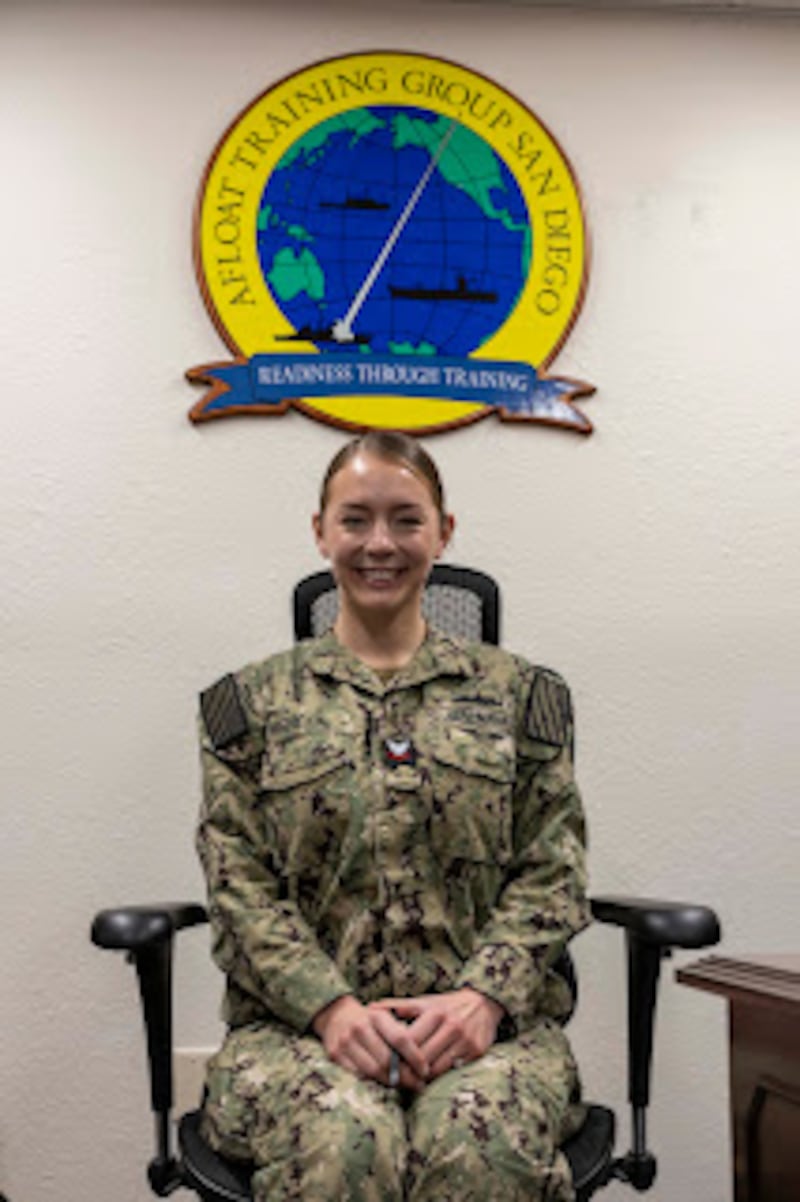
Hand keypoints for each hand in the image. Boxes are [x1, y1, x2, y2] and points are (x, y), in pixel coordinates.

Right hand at [312, 995, 428, 1090]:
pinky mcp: (335, 1055)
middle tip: (418, 1084)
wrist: (336, 1016)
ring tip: (405, 1086)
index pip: (400, 1039)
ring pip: (372, 1071)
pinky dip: (373, 1082)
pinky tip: (385, 1084)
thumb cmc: (370, 1020)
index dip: (415, 1057)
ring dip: (391, 1082)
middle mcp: (359, 1027)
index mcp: (377, 1015)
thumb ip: (402, 1033)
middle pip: (386, 1059)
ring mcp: (345, 1041)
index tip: (425, 1070)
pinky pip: (358, 1075)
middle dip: (405, 1075)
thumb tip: (427, 1058)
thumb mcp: (386, 1017)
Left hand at [370, 989, 504, 1080]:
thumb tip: (372, 1007)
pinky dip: (439, 1074)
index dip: (397, 1054)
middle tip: (397, 1076)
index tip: (388, 1061)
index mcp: (436, 1012)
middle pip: (422, 1056)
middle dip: (408, 1068)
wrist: (483, 1004)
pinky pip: (452, 1069)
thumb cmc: (446, 1005)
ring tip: (411, 1077)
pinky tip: (430, 1074)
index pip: (409, 1040)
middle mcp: (452, 1025)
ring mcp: (465, 1040)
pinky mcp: (476, 1051)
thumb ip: (399, 1006)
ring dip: (422, 1075)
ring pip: (437, 1067)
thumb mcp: (424, 1001)